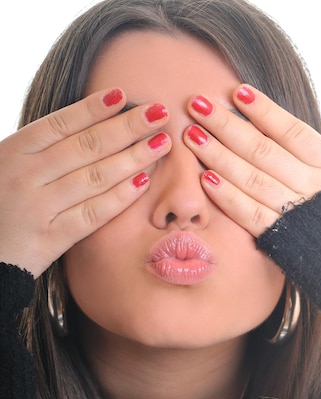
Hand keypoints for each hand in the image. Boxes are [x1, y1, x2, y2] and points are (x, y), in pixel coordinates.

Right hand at [0, 89, 170, 277]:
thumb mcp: (5, 165)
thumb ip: (38, 149)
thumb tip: (85, 125)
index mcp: (14, 151)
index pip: (61, 123)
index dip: (94, 108)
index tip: (124, 95)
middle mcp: (27, 174)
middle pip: (87, 145)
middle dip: (127, 126)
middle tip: (159, 112)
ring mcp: (39, 207)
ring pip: (95, 176)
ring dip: (133, 157)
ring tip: (160, 143)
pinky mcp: (51, 237)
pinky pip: (93, 213)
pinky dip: (119, 197)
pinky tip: (143, 182)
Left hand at [184, 85, 320, 237]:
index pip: (294, 132)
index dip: (264, 111)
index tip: (237, 92)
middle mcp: (315, 187)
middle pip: (263, 150)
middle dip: (227, 126)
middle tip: (197, 104)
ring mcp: (297, 214)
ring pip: (252, 178)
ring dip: (219, 156)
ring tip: (191, 135)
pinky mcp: (284, 241)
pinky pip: (250, 215)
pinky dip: (228, 197)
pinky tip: (205, 179)